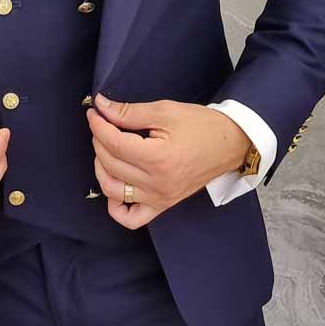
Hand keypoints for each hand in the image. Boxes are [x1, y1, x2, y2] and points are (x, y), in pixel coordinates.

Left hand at [86, 93, 247, 227]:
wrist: (230, 144)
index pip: (114, 143)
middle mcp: (157, 183)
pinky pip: (131, 218)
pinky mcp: (163, 205)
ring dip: (101, 168)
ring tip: (107, 150)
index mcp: (158, 158)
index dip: (98, 126)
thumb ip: (129, 112)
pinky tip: (115, 185)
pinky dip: (116, 206)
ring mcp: (159, 198)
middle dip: (99, 141)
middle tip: (103, 125)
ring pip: (113, 190)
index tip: (94, 113)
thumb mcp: (165, 111)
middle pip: (110, 164)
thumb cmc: (202, 125)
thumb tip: (101, 107)